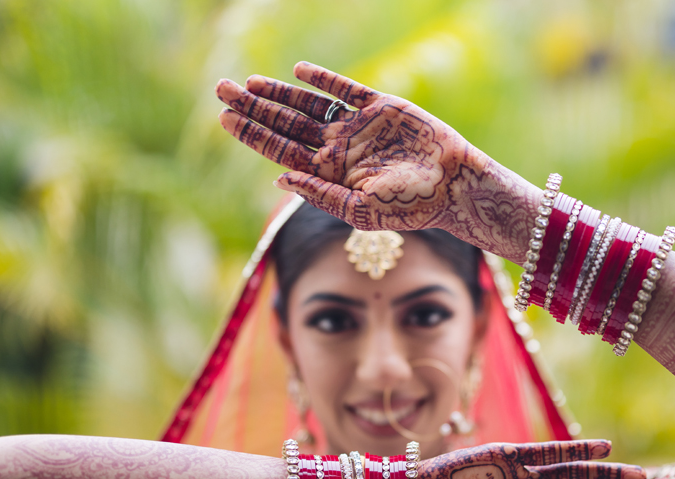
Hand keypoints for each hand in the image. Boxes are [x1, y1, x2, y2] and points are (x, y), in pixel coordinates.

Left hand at [214, 62, 541, 262]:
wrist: (454, 185)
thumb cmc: (411, 206)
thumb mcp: (360, 210)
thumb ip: (320, 195)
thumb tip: (279, 177)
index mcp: (329, 174)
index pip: (281, 150)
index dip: (252, 133)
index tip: (224, 118)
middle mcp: (338, 149)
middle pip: (285, 125)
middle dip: (253, 108)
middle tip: (220, 89)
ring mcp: (358, 127)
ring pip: (308, 105)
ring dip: (278, 93)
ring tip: (247, 82)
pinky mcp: (381, 106)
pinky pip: (346, 90)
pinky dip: (323, 81)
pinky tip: (299, 72)